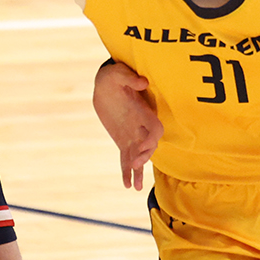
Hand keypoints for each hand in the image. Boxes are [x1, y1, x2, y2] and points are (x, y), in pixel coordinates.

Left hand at [93, 60, 161, 190]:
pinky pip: (126, 158)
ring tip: (134, 186)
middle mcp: (140, 126)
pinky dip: (126, 171)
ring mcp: (132, 135)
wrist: (105, 84)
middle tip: (136, 163)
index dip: (151, 139)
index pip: (155, 129)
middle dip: (145, 155)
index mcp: (143, 112)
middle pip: (150, 145)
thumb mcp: (118, 73)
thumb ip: (130, 78)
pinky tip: (126, 185)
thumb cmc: (114, 76)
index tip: (142, 146)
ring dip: (138, 170)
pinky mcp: (122, 140)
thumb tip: (142, 83)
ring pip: (139, 156)